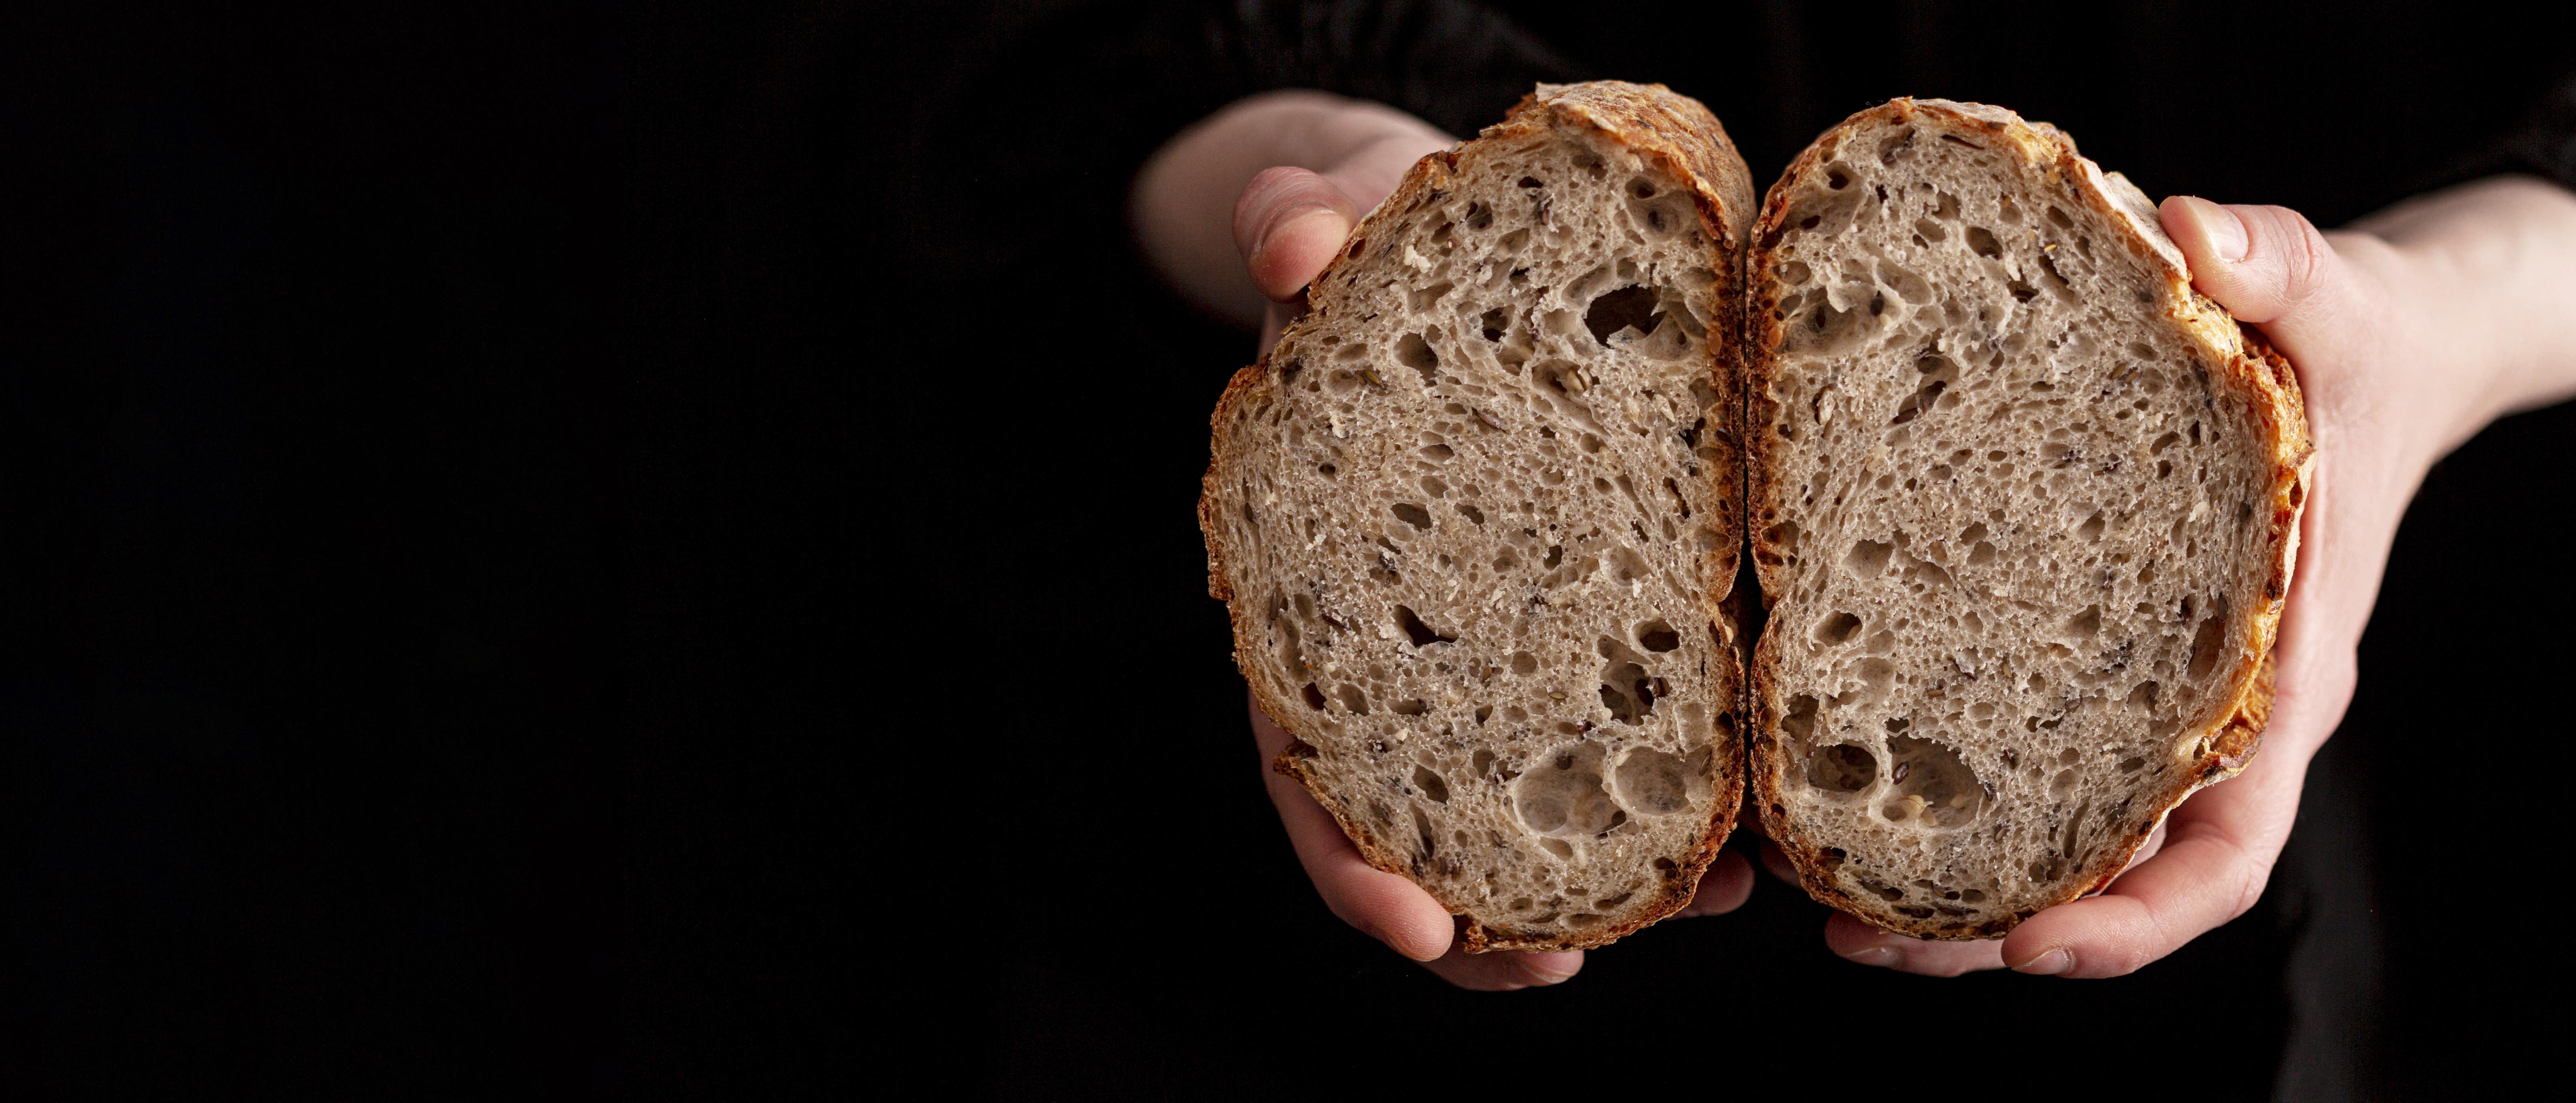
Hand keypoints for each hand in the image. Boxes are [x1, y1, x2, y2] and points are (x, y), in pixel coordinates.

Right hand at [1143, 92, 1760, 988]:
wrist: (1442, 240)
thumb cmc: (1382, 246)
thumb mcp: (1339, 214)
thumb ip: (1301, 219)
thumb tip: (1292, 238)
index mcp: (1310, 587)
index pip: (1304, 753)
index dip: (1347, 851)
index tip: (1414, 921)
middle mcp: (1400, 642)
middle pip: (1422, 822)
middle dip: (1488, 919)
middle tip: (1569, 965)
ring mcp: (1496, 638)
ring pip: (1533, 797)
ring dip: (1612, 869)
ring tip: (1712, 894)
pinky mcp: (1593, 606)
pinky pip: (1629, 721)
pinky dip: (1682, 780)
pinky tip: (1756, 811)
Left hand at [1828, 178, 2575, 975]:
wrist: (2361, 346)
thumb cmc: (2349, 344)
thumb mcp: (2326, 295)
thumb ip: (2276, 264)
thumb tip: (2198, 234)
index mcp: (2282, 680)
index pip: (2223, 856)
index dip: (2132, 923)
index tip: (2031, 951)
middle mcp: (2208, 714)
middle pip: (2102, 876)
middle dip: (1987, 929)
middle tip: (1857, 938)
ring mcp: (2144, 695)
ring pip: (2044, 835)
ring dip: (1936, 883)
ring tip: (1810, 892)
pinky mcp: (2087, 652)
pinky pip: (2011, 752)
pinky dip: (1929, 781)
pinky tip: (1822, 775)